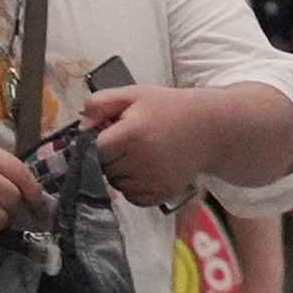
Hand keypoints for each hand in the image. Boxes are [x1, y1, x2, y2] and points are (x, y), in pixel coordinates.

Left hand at [81, 84, 203, 208]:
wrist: (211, 128)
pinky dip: (134, 188)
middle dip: (111, 157)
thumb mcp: (135, 94)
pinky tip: (147, 170)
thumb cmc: (170, 108)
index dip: (101, 141)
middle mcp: (141, 161)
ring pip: (117, 184)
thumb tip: (81, 124)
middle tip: (130, 142)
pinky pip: (133, 198)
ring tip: (141, 155)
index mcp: (131, 134)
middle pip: (104, 168)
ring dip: (121, 173)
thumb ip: (101, 102)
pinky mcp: (163, 193)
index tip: (113, 133)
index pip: (96, 149)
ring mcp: (153, 180)